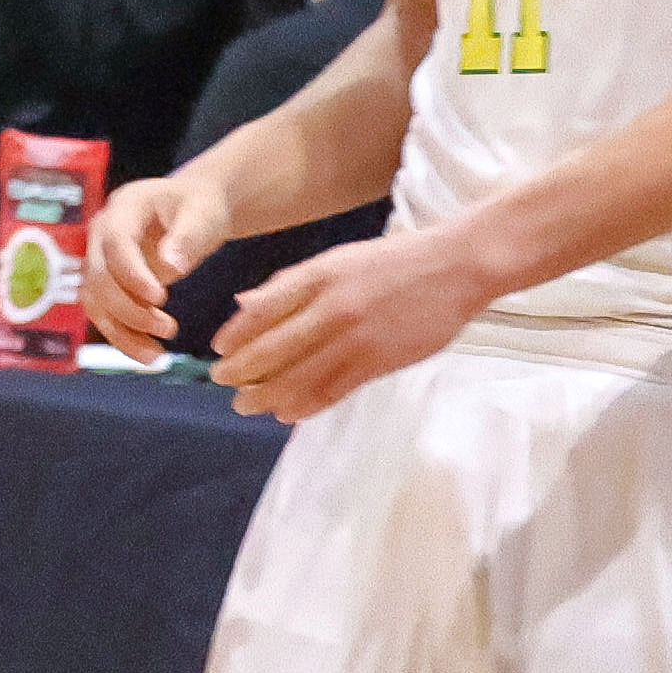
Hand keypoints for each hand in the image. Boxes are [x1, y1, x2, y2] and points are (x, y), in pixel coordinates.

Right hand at [85, 173, 233, 358]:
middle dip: (129, 309)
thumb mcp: (204, 216)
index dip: (131, 273)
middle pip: (98, 277)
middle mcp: (102, 232)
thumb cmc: (201, 208)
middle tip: (168, 328)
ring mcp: (101, 258)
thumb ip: (188, 237)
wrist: (194, 211)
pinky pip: (105, 314)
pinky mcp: (107, 283)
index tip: (160, 299)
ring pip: (96, 302)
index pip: (115, 242)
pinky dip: (124, 338)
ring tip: (157, 356)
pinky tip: (150, 355)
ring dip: (122, 332)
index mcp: (124, 206)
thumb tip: (171, 267)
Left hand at [205, 230, 487, 422]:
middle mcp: (331, 306)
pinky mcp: (378, 361)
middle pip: (272, 348)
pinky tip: (285, 413)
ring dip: (266, 395)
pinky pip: (331, 390)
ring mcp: (355, 337)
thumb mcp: (337, 260)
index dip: (234, 335)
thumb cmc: (393, 261)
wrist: (454, 266)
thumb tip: (243, 305)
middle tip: (222, 383)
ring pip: (298, 376)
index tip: (217, 350)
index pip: (261, 310)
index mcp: (318, 275)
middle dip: (241, 371)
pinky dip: (303, 405)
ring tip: (246, 405)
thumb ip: (289, 284)